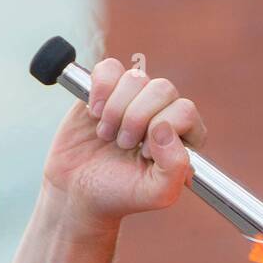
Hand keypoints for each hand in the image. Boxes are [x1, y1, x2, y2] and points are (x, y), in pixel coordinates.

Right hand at [41, 59, 207, 231]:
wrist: (77, 192)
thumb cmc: (120, 194)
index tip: (144, 154)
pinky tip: (94, 114)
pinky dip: (100, 90)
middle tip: (122, 145)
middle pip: (162, 88)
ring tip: (106, 135)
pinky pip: (109, 67)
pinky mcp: (105, 89)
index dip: (161, 130)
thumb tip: (164, 126)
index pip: (185, 111)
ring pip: (135, 77)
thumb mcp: (157, 194)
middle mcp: (162, 112)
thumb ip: (176, 166)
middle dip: (137, 118)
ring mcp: (134, 98)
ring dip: (116, 109)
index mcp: (183, 136)